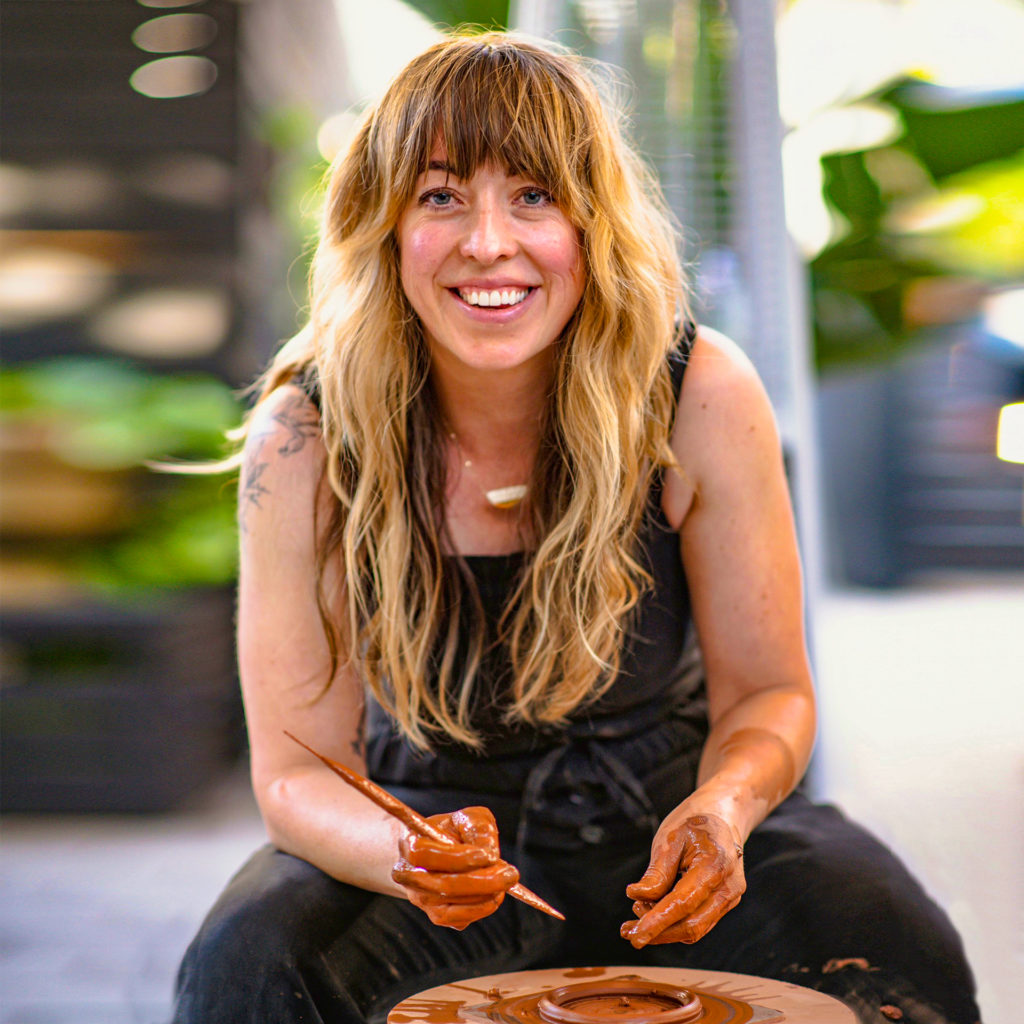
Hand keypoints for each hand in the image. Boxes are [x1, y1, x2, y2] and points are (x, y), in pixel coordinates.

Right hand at [391, 806, 518, 929]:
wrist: (435, 852)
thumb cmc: (450, 831)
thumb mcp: (465, 817)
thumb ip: (478, 828)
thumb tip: (490, 854)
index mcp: (410, 844)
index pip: (425, 855)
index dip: (457, 857)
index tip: (487, 855)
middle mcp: (410, 877)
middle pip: (443, 886)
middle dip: (482, 881)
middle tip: (510, 873)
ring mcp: (421, 900)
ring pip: (452, 907)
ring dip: (485, 896)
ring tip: (506, 880)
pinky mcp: (436, 916)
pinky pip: (459, 920)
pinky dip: (481, 909)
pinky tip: (495, 894)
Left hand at [620, 812, 744, 946]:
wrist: (722, 814)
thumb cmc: (695, 821)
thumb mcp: (670, 837)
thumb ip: (657, 871)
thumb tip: (638, 896)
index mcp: (715, 865)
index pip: (683, 903)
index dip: (658, 922)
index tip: (636, 935)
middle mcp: (728, 887)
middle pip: (691, 924)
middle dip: (658, 932)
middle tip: (628, 930)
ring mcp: (729, 897)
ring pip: (696, 928)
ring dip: (664, 931)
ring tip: (634, 923)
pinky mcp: (724, 901)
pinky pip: (699, 920)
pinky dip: (675, 922)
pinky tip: (653, 914)